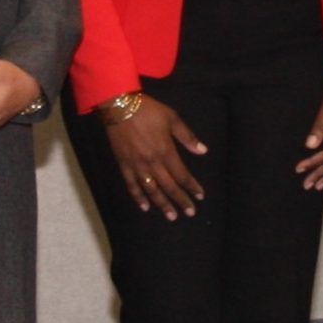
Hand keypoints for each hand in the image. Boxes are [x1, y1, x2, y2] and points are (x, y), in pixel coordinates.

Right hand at [103, 94, 207, 219]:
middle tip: (190, 212)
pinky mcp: (124, 165)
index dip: (192, 186)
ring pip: (152, 190)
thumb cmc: (148, 110)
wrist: (120, 106)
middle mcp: (152, 162)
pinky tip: (145, 207)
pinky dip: (138, 197)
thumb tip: (203, 151)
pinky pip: (132, 185)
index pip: (182, 175)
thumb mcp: (172, 118)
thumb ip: (187, 137)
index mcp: (166, 151)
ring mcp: (137, 166)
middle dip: (181, 200)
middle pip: (169, 186)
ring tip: (172, 216)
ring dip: (162, 204)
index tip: (200, 196)